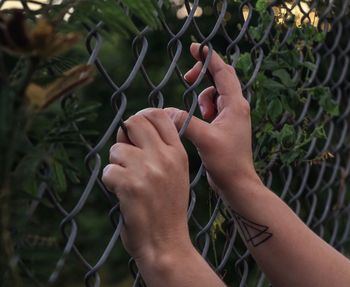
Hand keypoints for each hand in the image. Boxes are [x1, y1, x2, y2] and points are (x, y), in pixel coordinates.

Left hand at [102, 109, 192, 263]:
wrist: (166, 243)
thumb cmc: (167, 208)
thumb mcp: (175, 174)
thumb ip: (158, 149)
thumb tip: (127, 128)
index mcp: (178, 153)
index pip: (158, 115)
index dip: (141, 117)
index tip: (133, 129)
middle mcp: (165, 157)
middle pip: (134, 123)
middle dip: (124, 136)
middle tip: (125, 155)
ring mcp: (148, 170)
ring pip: (117, 149)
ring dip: (116, 165)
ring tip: (128, 183)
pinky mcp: (130, 185)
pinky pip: (108, 171)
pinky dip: (110, 183)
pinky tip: (123, 195)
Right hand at [165, 43, 260, 196]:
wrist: (237, 182)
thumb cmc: (226, 162)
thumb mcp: (204, 139)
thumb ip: (185, 122)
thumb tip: (166, 111)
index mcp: (235, 105)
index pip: (223, 72)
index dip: (208, 57)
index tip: (195, 48)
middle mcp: (236, 107)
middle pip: (219, 78)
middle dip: (203, 75)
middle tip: (186, 78)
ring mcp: (231, 116)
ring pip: (214, 94)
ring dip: (202, 98)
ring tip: (201, 115)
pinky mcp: (225, 125)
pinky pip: (213, 107)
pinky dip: (203, 109)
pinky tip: (201, 122)